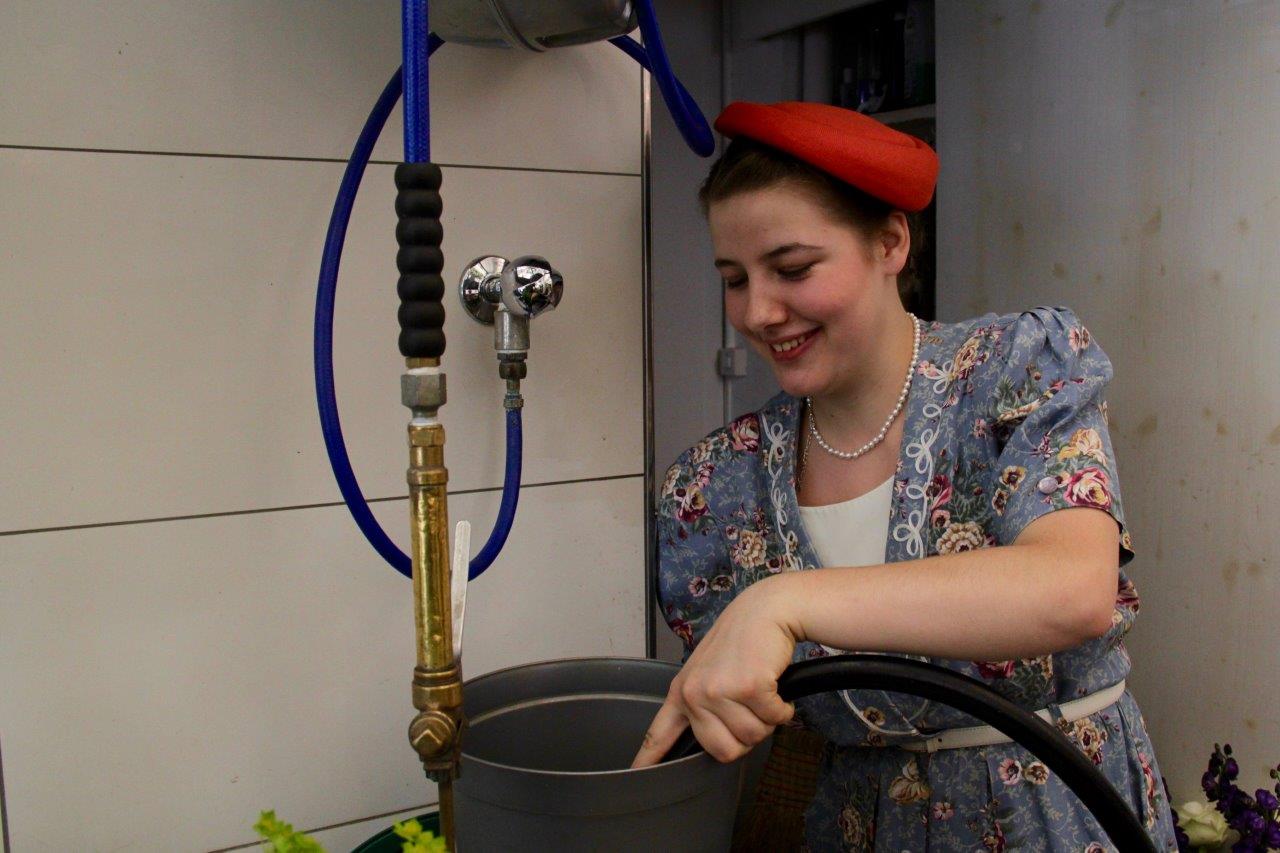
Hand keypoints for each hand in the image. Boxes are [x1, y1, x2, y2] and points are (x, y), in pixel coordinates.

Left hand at [631, 575, 798, 766]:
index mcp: (681, 691)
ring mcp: (720, 690)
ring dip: (766, 719)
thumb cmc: (741, 641)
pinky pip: (774, 719)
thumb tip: (715, 741)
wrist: (765, 610)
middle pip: (723, 751)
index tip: (637, 775)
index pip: (660, 732)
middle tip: (749, 706)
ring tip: (760, 690)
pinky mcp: (749, 687)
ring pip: (752, 737)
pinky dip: (783, 708)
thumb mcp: (708, 671)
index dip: (649, 758)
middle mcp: (695, 693)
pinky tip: (774, 685)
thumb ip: (703, 704)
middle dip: (745, 735)